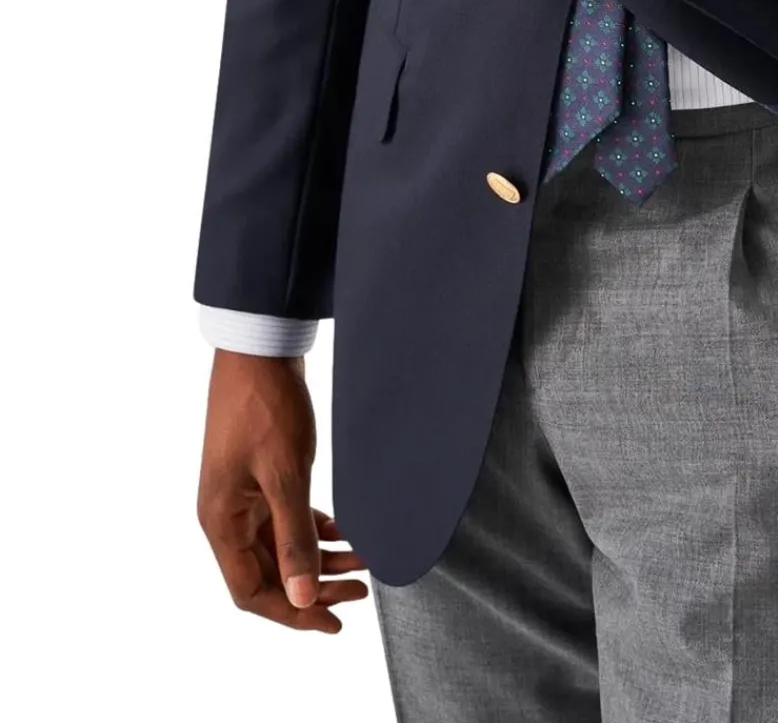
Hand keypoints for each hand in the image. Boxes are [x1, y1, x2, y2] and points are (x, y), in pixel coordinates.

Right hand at [197, 350, 368, 632]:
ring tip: (363, 562)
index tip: (334, 622)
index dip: (292, 612)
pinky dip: (314, 528)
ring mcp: (243, 495)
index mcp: (222, 521)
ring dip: (320, 557)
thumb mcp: (285, 474)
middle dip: (314, 586)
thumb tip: (304, 595)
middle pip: (268, 573)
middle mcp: (227, 514)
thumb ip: (294, 538)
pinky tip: (344, 530)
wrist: (261, 348)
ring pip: (281, 546)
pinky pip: (285, 518)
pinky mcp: (260, 475)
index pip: (252, 591)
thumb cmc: (265, 404)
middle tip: (360, 593)